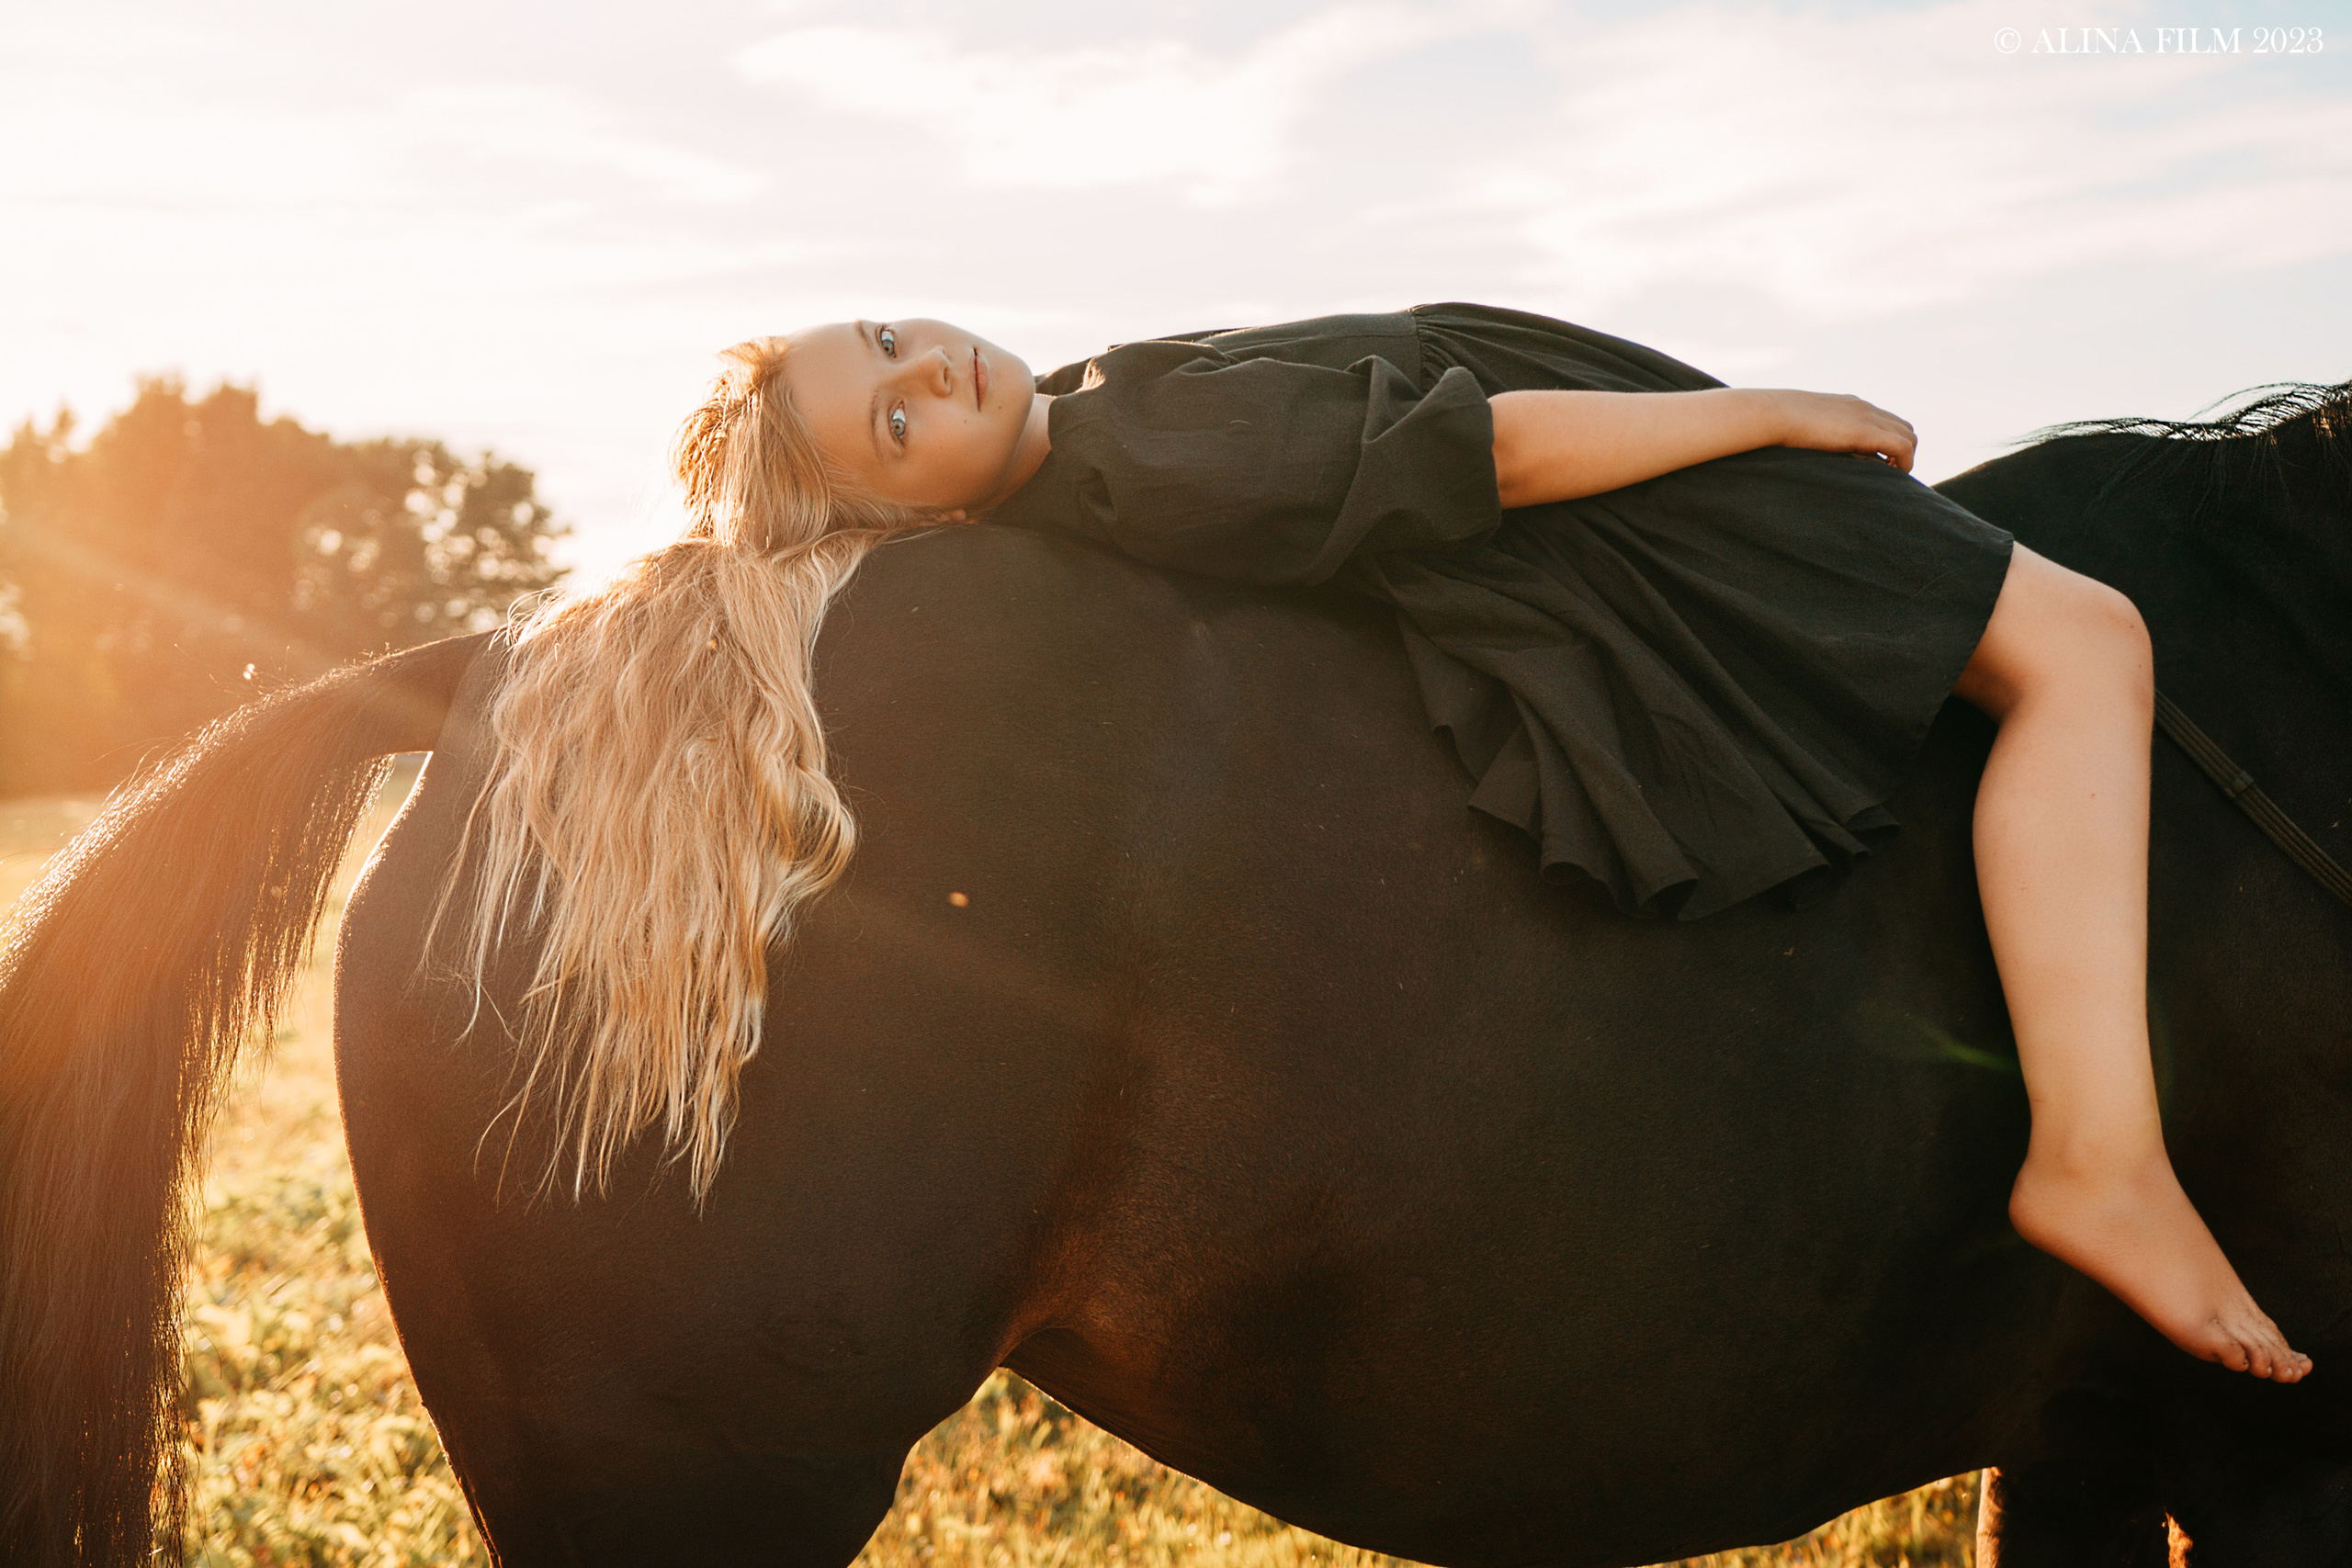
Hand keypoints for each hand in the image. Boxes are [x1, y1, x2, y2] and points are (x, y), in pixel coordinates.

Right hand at [1763, 391, 1915, 472]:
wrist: (1775, 414)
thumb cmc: (1779, 424)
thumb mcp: (1804, 427)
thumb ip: (1818, 434)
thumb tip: (1814, 451)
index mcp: (1852, 406)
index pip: (1887, 421)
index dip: (1889, 444)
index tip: (1879, 464)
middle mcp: (1865, 409)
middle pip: (1904, 428)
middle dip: (1902, 451)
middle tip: (1886, 472)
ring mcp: (1867, 417)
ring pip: (1909, 436)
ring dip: (1905, 458)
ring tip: (1887, 476)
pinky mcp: (1866, 431)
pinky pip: (1903, 446)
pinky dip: (1904, 462)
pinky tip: (1889, 475)